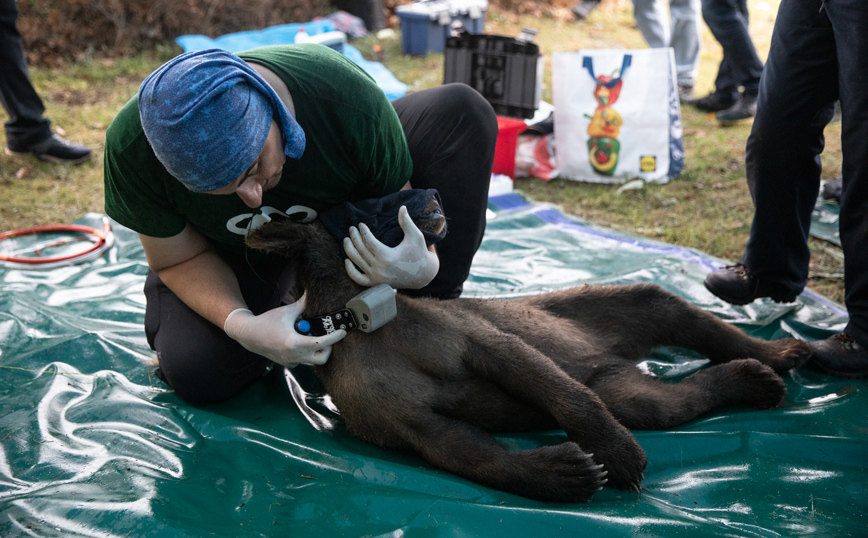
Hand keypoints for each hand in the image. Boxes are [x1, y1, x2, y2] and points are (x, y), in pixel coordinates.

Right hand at [223, 294, 345, 367]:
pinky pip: (303, 361)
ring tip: (308, 336)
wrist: (248, 335)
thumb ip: (302, 304)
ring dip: (316, 350)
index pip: (322, 343)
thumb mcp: (286, 311)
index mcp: (295, 343)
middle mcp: (295, 356)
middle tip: (326, 336)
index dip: (335, 337)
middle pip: (322, 358)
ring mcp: (291, 362)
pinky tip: (299, 342)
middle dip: (328, 348)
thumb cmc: (267, 322)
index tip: (343, 332)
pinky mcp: (287, 364)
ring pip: (312, 360)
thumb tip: (312, 293)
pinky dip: (305, 353)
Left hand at [343, 205, 439, 288]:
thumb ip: (406, 222)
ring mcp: (376, 278)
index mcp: (387, 257)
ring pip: (356, 262)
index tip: (360, 224)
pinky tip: (347, 260)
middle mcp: (380, 269)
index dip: (363, 231)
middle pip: (360, 250)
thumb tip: (402, 207)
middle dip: (354, 237)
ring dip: (349, 249)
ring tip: (346, 239)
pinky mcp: (375, 283)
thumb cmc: (419, 253)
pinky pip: (358, 279)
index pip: (368, 241)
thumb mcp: (415, 236)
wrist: (423, 275)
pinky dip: (350, 270)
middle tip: (351, 228)